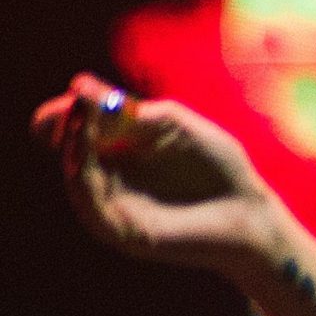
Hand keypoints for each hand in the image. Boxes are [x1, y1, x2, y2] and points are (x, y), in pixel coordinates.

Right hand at [30, 74, 280, 276]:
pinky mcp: (120, 230)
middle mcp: (108, 177)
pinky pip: (91, 204)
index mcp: (118, 149)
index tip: (77, 91)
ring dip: (73, 147)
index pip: (75, 128)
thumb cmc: (217, 165)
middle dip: (67, 125)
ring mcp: (112, 205)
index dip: (67, 111)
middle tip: (77, 104)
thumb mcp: (173, 125)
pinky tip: (87, 156)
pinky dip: (84, 177)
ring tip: (80, 118)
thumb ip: (129, 110)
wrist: (248, 210)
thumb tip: (76, 85)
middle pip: (68, 149)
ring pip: (76, 175)